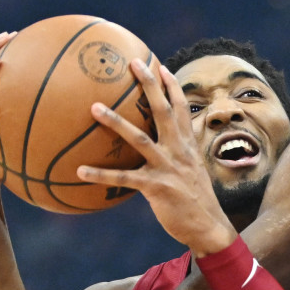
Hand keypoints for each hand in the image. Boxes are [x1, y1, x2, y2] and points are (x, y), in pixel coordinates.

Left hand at [77, 60, 236, 256]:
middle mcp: (179, 150)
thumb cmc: (197, 200)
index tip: (159, 66)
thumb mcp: (193, 170)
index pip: (181, 108)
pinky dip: (101, 175)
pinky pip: (124, 179)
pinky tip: (79, 171)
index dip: (171, 86)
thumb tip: (163, 147)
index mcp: (188, 145)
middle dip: (149, 85)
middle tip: (133, 63)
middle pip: (163, 111)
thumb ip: (179, 155)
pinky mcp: (157, 188)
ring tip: (94, 107)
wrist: (209, 227)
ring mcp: (168, 168)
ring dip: (116, 122)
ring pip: (139, 138)